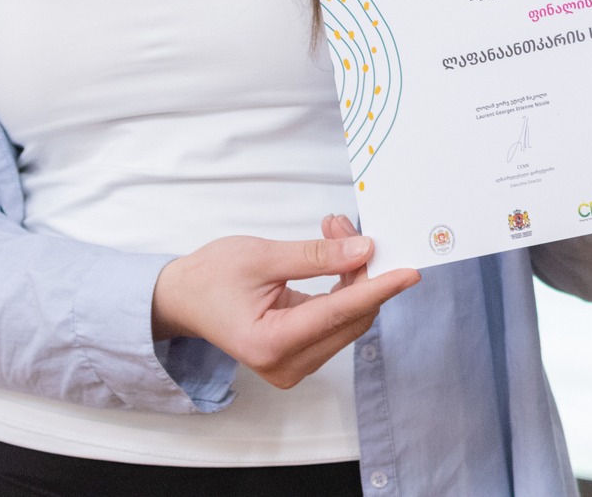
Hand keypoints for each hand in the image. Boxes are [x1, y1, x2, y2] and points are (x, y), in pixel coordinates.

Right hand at [152, 216, 418, 389]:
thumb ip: (316, 256)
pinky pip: (336, 322)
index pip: (341, 312)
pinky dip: (342, 288)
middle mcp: (286, 364)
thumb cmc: (211, 277)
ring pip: (348, 319)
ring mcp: (293, 365)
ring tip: (333, 231)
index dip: (379, 289)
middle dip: (359, 269)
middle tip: (344, 225)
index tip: (410, 272)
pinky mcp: (298, 356)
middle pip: (350, 317)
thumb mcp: (262, 257)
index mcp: (272, 343)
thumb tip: (364, 251)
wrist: (181, 299)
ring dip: (351, 275)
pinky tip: (333, 257)